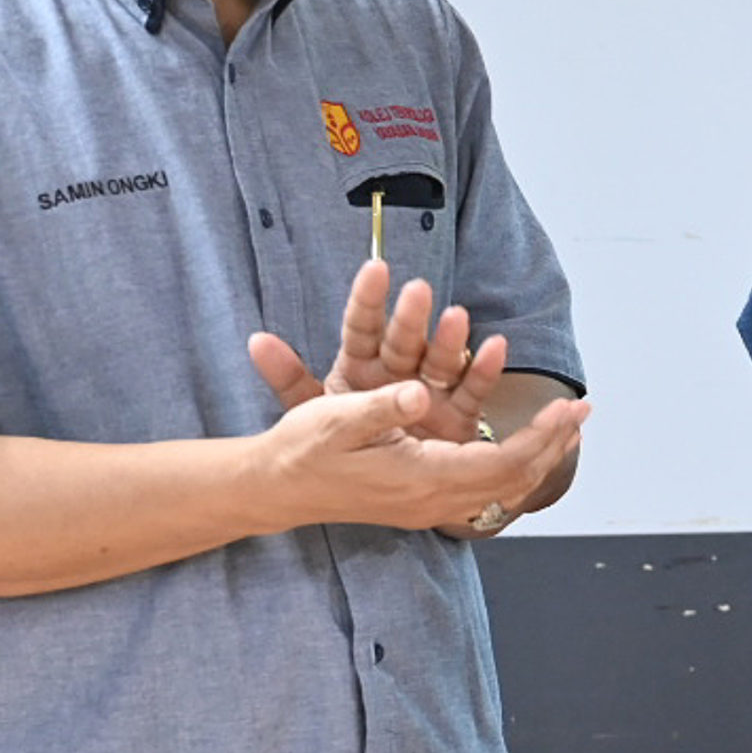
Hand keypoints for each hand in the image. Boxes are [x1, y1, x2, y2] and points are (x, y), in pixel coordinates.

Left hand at [247, 259, 505, 445]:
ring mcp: (430, 388)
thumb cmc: (348, 441)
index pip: (362, 327)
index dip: (367, 299)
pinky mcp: (457, 410)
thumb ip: (289, 377)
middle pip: (404, 339)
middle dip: (412, 315)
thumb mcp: (312, 412)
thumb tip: (256, 340)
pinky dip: (483, 368)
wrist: (382, 483)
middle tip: (419, 291)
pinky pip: (471, 387)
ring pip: (440, 358)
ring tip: (457, 318)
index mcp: (361, 366)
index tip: (375, 269)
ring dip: (450, 338)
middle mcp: (398, 370)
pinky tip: (495, 348)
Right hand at [251, 377, 588, 536]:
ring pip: (502, 487)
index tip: (570, 408)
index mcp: (421, 479)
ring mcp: (429, 505)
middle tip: (581, 411)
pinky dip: (511, 463)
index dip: (541, 436)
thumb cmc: (304, 449)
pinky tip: (523, 443)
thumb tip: (421, 394)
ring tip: (565, 425)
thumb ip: (382, 407)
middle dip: (551, 444)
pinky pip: (483, 487)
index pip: (503, 464)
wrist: (275, 488)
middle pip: (513, 478)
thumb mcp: (336, 419)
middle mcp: (432, 500)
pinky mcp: (422, 500)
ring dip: (537, 454)